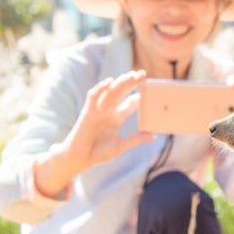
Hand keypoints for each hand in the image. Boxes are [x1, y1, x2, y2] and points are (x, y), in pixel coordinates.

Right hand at [34, 70, 154, 196]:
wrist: (79, 159)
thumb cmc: (99, 153)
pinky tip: (109, 82)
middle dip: (132, 83)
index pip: (131, 103)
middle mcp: (108, 111)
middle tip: (143, 74)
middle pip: (122, 92)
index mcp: (117, 118)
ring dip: (120, 82)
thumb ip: (136, 140)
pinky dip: (100, 88)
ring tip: (131, 75)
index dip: (140, 96)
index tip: (152, 90)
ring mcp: (98, 110)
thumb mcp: (121, 146)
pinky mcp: (88, 112)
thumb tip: (154, 136)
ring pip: (110, 91)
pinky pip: (93, 96)